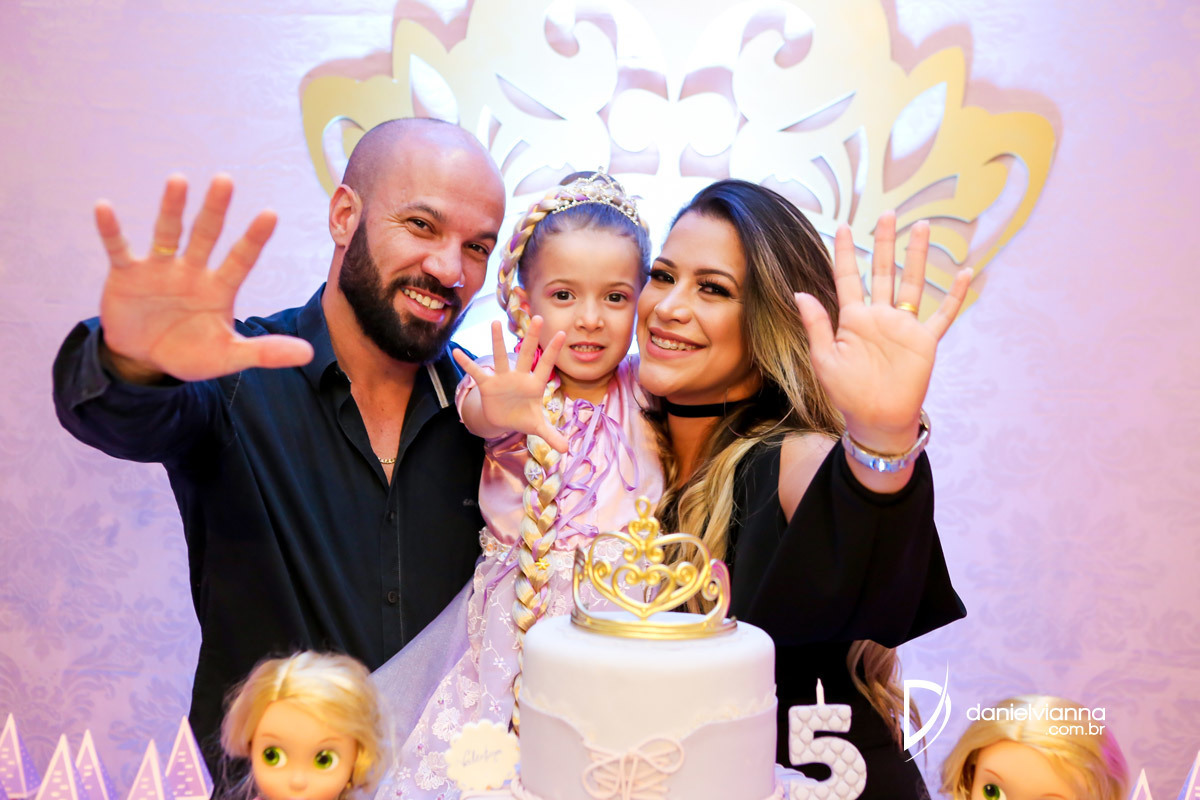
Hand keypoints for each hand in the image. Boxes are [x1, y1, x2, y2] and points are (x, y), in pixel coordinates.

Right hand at [96, 174, 313, 382]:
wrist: (145, 360)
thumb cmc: (191, 352)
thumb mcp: (228, 356)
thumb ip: (265, 352)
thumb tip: (309, 354)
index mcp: (220, 287)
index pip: (241, 259)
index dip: (254, 238)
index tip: (270, 213)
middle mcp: (192, 271)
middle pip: (206, 235)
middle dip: (215, 209)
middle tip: (225, 180)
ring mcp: (159, 269)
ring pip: (167, 232)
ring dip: (171, 208)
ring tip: (178, 180)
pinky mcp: (127, 275)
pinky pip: (119, 248)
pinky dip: (111, 230)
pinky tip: (104, 208)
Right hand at [452, 318, 568, 451]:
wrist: (504, 419)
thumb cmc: (523, 417)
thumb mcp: (537, 428)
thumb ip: (551, 435)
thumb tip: (567, 450)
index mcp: (534, 385)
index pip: (546, 365)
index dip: (553, 351)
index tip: (562, 333)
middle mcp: (519, 376)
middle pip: (526, 354)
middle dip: (532, 337)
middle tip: (539, 317)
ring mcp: (503, 378)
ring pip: (500, 356)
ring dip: (497, 341)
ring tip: (494, 322)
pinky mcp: (487, 384)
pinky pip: (476, 372)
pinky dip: (467, 364)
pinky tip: (456, 352)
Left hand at [794, 212, 970, 453]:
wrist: (876, 418)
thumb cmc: (846, 393)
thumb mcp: (824, 358)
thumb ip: (816, 324)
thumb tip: (800, 293)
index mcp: (853, 318)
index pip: (849, 277)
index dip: (847, 253)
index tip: (845, 226)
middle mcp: (880, 316)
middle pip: (884, 271)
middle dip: (885, 242)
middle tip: (888, 214)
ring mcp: (904, 326)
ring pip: (913, 283)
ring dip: (917, 256)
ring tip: (922, 227)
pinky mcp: (924, 340)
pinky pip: (943, 314)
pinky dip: (955, 295)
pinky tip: (966, 272)